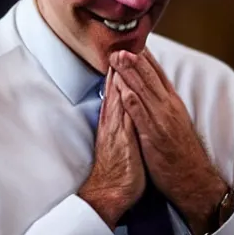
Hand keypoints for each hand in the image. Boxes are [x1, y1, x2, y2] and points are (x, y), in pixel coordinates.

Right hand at [78, 65, 145, 228]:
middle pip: (115, 87)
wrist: (109, 190)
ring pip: (117, 95)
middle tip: (120, 43)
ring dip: (118, 76)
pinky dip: (122, 97)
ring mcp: (115, 126)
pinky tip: (123, 84)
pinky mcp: (120, 137)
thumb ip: (120, 120)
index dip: (121, 69)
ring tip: (120, 54)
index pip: (117, 88)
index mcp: (113, 118)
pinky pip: (122, 113)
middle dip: (118, 66)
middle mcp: (112, 119)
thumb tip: (124, 105)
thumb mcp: (118, 138)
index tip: (124, 51)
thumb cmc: (118, 167)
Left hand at [113, 49, 227, 234]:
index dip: (145, 58)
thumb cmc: (181, 150)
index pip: (158, 74)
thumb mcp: (176, 120)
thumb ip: (163, 103)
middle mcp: (168, 107)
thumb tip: (152, 87)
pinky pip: (139, 113)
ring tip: (118, 57)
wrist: (194, 179)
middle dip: (134, 60)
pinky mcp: (154, 135)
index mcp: (173, 102)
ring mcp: (161, 120)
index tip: (134, 42)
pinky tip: (121, 87)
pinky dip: (130, 98)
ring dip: (130, 72)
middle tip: (120, 45)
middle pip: (149, 77)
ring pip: (143, 90)